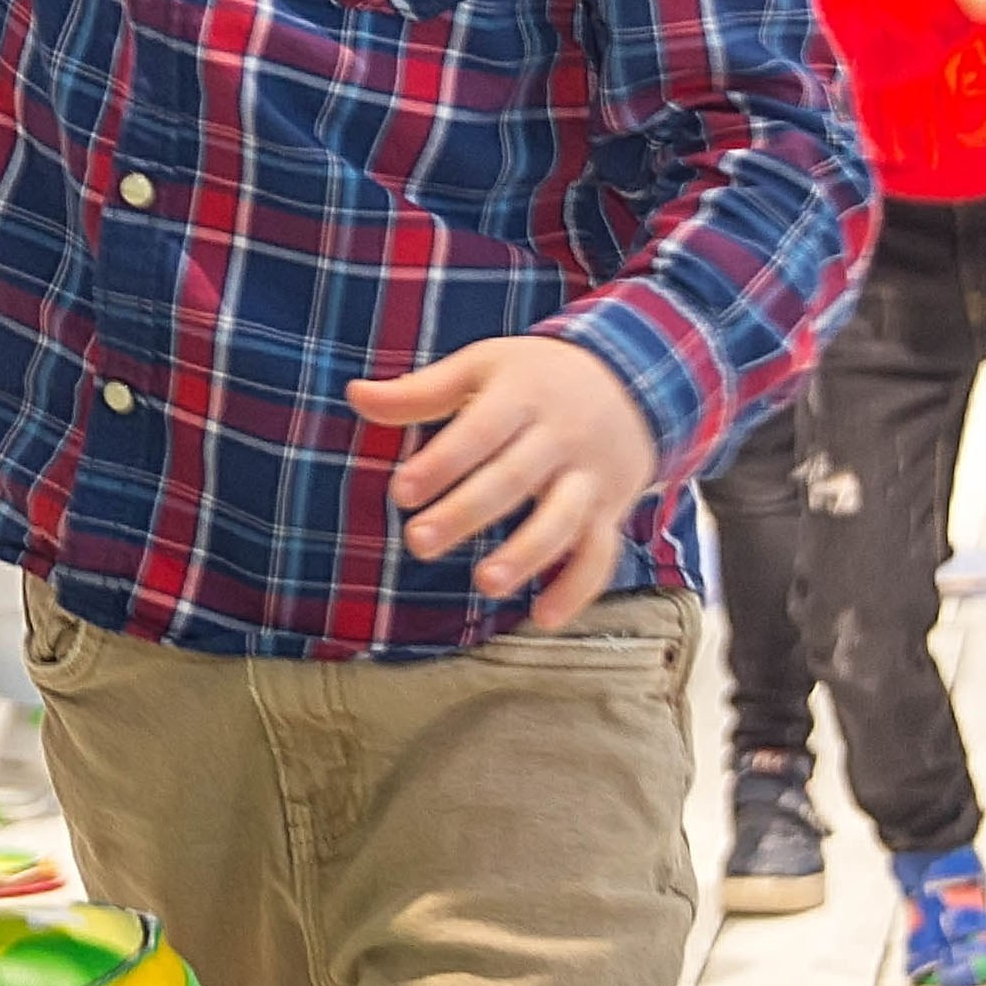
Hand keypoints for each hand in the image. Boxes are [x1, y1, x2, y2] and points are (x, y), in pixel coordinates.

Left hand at [347, 336, 657, 629]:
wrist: (631, 377)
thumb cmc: (535, 378)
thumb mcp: (482, 368)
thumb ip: (420, 391)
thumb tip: (354, 395)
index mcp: (524, 394)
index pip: (480, 430)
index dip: (441, 462)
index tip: (401, 492)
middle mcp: (562, 435)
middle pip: (514, 477)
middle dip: (467, 512)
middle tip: (418, 543)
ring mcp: (590, 475)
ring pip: (563, 518)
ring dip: (528, 554)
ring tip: (485, 584)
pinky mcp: (611, 509)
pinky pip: (602, 553)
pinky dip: (579, 588)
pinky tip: (543, 617)